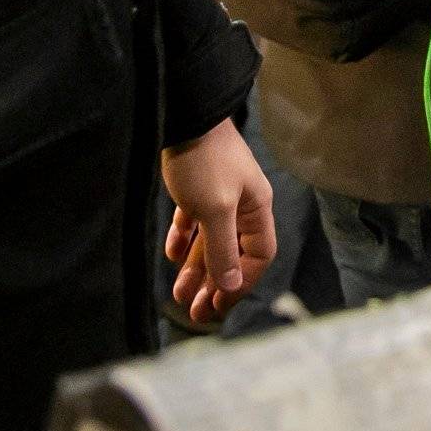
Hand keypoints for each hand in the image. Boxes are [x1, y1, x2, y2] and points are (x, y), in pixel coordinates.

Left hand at [161, 119, 275, 322]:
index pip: (259, 255)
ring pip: (210, 242)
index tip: (219, 304)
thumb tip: (230, 284)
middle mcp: (241, 206)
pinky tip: (171, 255)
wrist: (184, 117)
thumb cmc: (205, 163)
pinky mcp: (196, 189)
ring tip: (178, 294)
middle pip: (232, 254)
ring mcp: (218, 197)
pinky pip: (193, 224)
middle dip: (214, 283)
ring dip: (196, 268)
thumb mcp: (215, 210)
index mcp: (255, 209)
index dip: (241, 282)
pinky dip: (183, 241)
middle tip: (195, 312)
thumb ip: (223, 249)